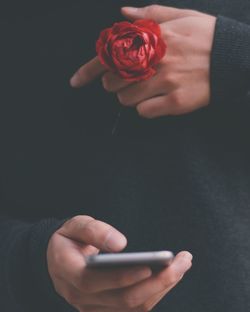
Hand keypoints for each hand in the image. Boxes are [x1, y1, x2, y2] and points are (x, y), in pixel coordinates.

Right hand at [47, 215, 192, 310]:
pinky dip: (154, 294)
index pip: (95, 282)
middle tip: (182, 262)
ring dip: (161, 289)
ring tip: (181, 266)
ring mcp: (93, 307)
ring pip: (132, 308)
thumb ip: (93, 230)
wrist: (59, 257)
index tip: (150, 266)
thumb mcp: (74, 225)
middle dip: (156, 282)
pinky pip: (133, 309)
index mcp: (68, 272)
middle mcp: (79, 296)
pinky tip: (168, 278)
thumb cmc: (70, 238)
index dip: (123, 277)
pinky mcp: (105, 309)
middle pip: (122, 299)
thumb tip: (120, 244)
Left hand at [70, 5, 215, 117]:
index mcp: (152, 38)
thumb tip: (122, 14)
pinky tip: (158, 101)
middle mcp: (155, 59)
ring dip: (130, 97)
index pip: (109, 54)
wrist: (234, 57)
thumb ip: (149, 14)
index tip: (75, 82)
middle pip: (113, 82)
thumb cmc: (205, 36)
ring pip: (126, 99)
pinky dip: (146, 109)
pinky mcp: (176, 102)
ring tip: (147, 89)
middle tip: (130, 80)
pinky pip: (144, 112)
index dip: (88, 70)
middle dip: (115, 84)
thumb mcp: (181, 16)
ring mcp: (165, 82)